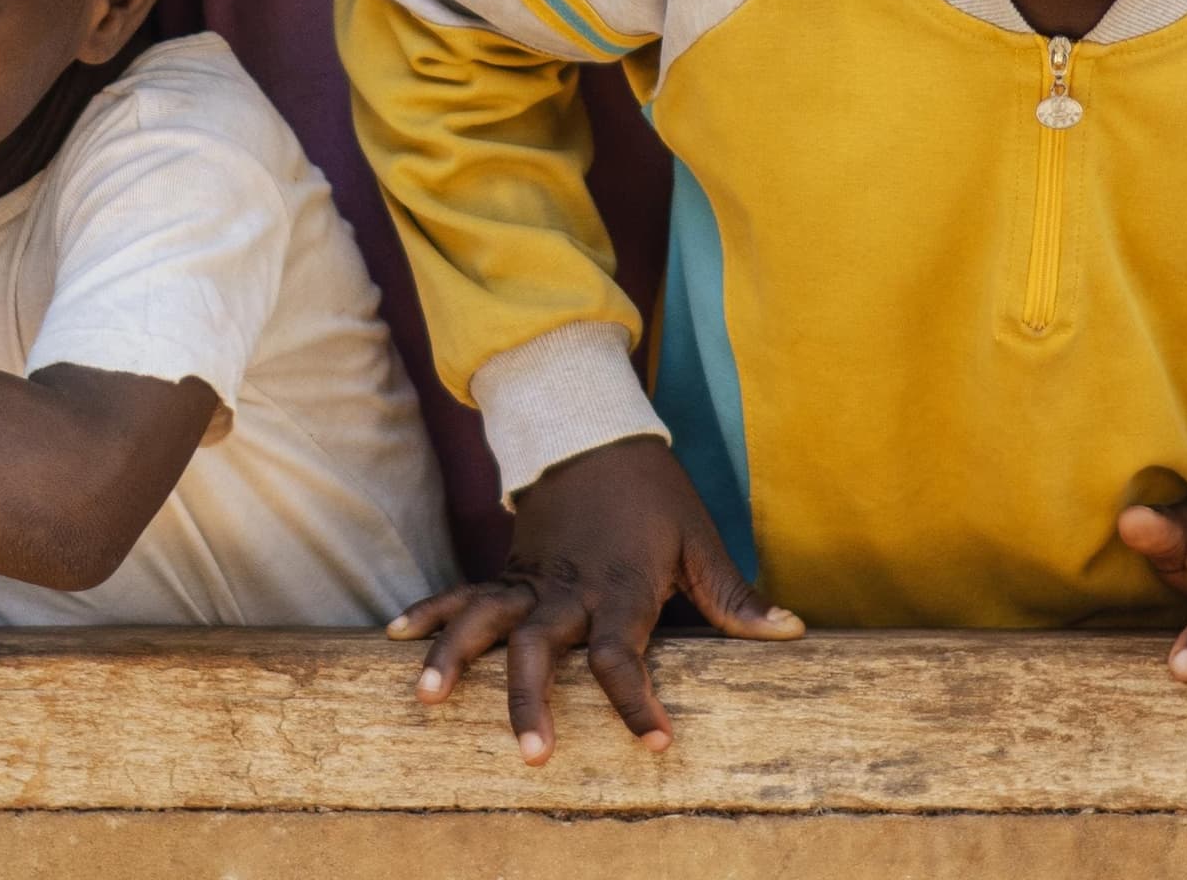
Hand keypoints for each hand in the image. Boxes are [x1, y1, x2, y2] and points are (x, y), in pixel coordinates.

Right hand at [386, 436, 800, 760]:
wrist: (597, 430)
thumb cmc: (655, 493)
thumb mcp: (701, 539)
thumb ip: (734, 597)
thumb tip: (791, 633)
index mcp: (620, 589)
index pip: (623, 657)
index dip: (636, 703)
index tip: (655, 744)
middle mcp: (568, 590)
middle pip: (542, 651)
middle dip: (532, 704)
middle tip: (531, 756)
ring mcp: (530, 578)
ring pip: (485, 621)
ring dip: (454, 657)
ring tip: (427, 698)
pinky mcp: (507, 568)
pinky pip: (463, 592)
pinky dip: (429, 611)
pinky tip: (394, 637)